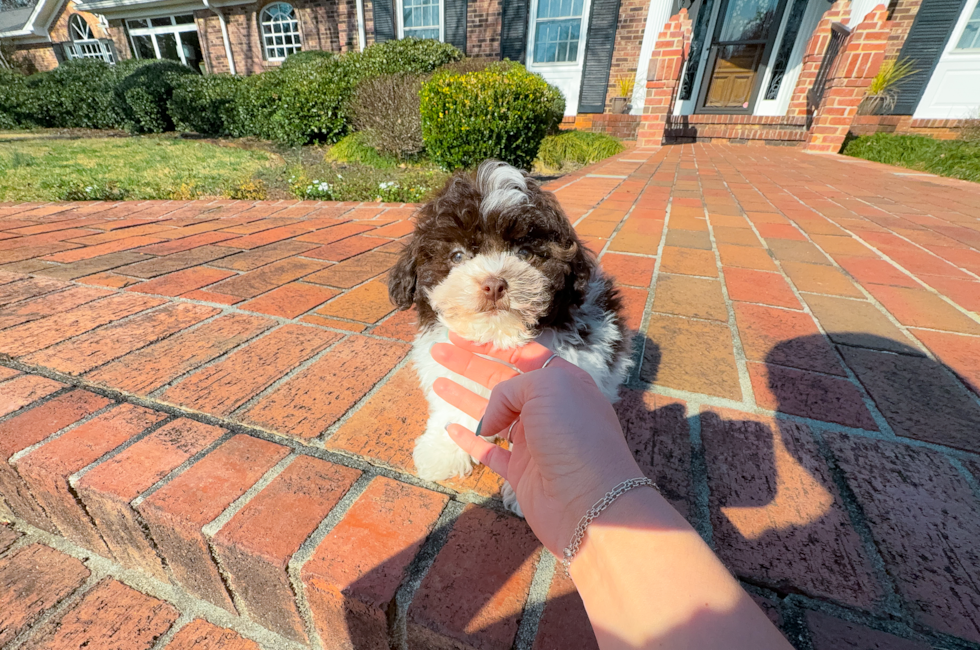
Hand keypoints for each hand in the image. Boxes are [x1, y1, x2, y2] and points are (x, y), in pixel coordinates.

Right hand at [431, 333, 644, 554]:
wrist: (590, 502)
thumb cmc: (575, 437)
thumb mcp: (546, 389)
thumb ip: (510, 389)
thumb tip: (489, 419)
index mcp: (561, 383)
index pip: (522, 354)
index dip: (491, 344)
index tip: (461, 335)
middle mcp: (549, 409)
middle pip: (501, 380)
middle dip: (469, 364)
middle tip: (437, 350)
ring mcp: (534, 442)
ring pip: (492, 415)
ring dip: (463, 397)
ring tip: (435, 383)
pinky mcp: (522, 473)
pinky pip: (489, 452)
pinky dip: (470, 440)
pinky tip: (451, 428)